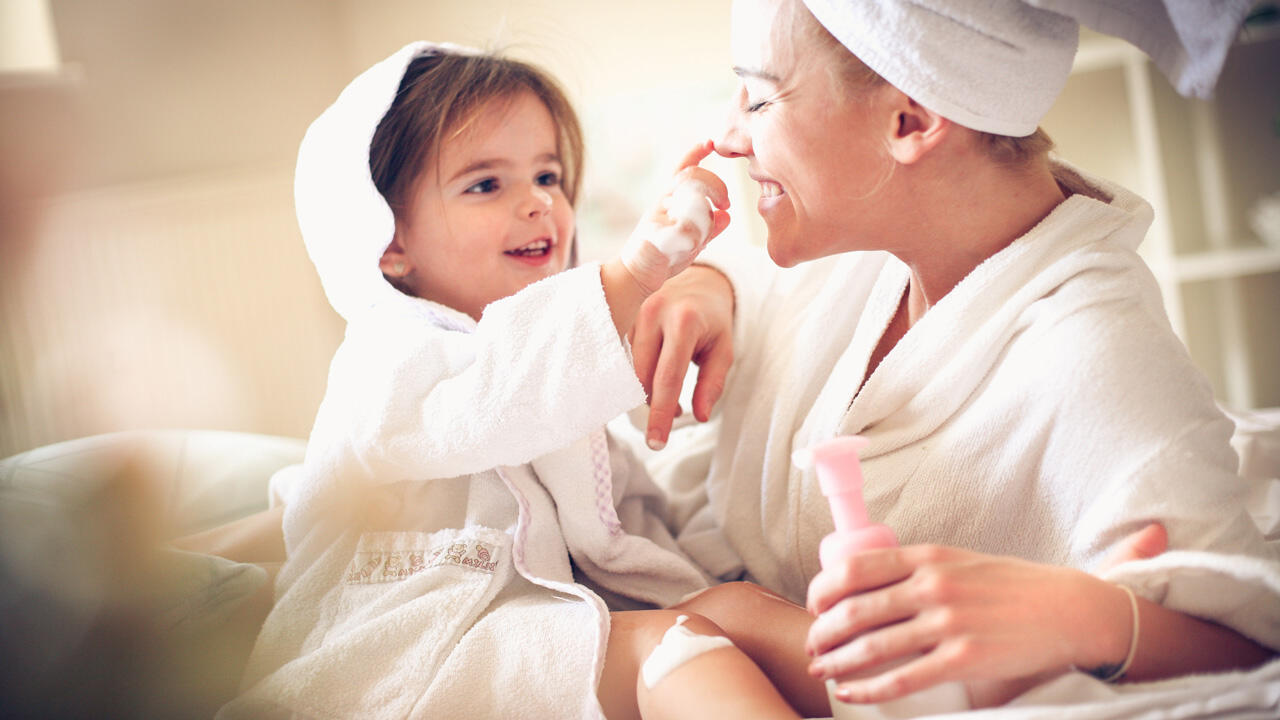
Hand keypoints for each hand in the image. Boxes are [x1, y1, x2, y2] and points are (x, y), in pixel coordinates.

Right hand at [620, 141, 730, 295]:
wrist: (635, 276)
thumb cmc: (663, 258)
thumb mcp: (692, 241)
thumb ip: (709, 228)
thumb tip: (727, 216)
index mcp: (670, 201)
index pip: (682, 170)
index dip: (695, 154)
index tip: (708, 142)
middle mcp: (663, 203)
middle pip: (692, 176)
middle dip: (716, 185)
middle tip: (726, 203)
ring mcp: (658, 216)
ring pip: (691, 200)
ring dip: (705, 215)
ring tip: (703, 233)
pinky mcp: (655, 233)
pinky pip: (685, 228)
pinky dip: (694, 238)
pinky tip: (688, 247)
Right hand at [630, 265, 734, 449]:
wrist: (698, 280)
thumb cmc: (713, 320)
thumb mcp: (723, 349)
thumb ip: (712, 384)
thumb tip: (700, 416)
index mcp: (683, 321)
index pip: (667, 378)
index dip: (661, 414)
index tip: (657, 442)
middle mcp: (653, 312)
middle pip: (642, 376)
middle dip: (654, 405)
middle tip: (671, 421)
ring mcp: (634, 312)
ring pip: (631, 368)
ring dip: (648, 390)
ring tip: (671, 395)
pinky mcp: (624, 316)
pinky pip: (626, 356)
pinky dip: (640, 374)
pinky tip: (656, 376)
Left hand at [804, 544, 1140, 705]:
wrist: (1068, 608)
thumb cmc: (1010, 585)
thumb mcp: (958, 561)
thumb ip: (917, 568)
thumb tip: (869, 585)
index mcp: (927, 556)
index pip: (854, 568)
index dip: (822, 589)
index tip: (813, 606)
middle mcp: (932, 586)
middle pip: (854, 610)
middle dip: (822, 632)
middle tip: (810, 646)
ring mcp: (947, 623)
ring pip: (872, 646)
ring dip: (836, 661)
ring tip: (819, 671)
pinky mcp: (963, 660)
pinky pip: (902, 679)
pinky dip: (868, 688)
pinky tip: (850, 692)